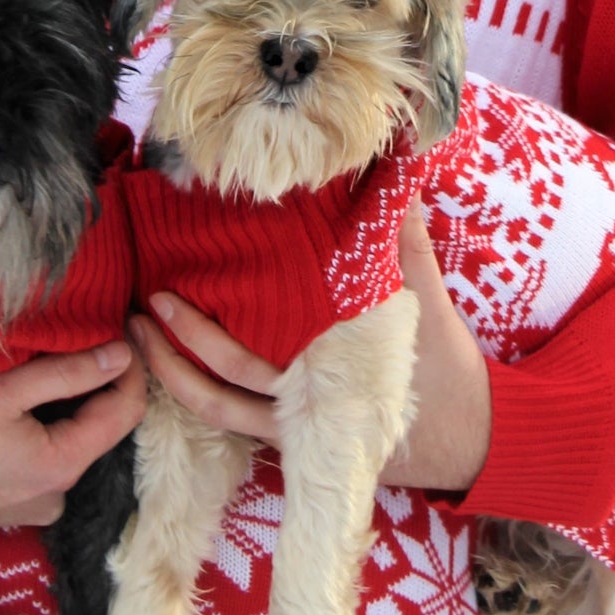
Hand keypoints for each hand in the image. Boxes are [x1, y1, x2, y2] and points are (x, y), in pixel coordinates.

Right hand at [0, 340, 146, 532]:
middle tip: (93, 335)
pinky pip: (49, 460)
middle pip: (102, 428)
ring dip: (72, 406)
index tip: (129, 327)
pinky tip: (24, 408)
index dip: (134, 366)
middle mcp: (59, 493)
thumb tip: (121, 352)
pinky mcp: (17, 507)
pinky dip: (48, 430)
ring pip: (74, 443)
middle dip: (102, 383)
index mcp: (62, 465)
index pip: (127, 411)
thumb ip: (67, 373)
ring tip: (54, 365)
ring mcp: (38, 506)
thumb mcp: (3, 392)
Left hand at [128, 204, 492, 495]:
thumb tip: (396, 174)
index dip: (200, 339)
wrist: (470, 440)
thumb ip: (403, 241)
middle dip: (177, 349)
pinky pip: (238, 418)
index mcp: (325, 381)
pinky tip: (177, 355)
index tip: (167, 294)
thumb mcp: (426, 301)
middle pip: (220, 388)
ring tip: (144, 330)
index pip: (248, 367)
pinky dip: (204, 389)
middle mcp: (300, 414)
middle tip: (147, 303)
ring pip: (219, 411)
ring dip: (175, 376)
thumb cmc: (444, 368)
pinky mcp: (295, 437)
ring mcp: (294, 432)